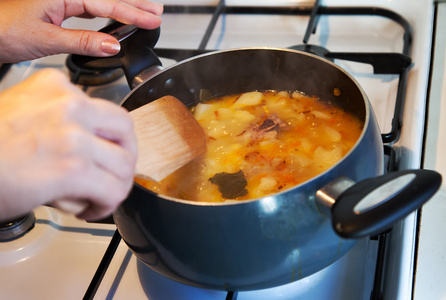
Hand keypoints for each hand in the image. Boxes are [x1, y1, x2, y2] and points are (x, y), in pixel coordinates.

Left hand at [0, 0, 162, 62]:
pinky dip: (108, 12)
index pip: (106, 4)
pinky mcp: (58, 7)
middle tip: (158, 12)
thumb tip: (113, 45)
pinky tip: (115, 16)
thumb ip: (82, 41)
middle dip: (135, 4)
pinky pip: (90, 7)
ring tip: (145, 11)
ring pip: (100, 1)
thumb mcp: (46, 39)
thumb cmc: (4, 31)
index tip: (153, 20)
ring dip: (124, 7)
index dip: (132, 13)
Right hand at [0, 69, 136, 220]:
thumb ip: (62, 122)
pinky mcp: (73, 168)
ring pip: (123, 164)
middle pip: (126, 131)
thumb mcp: (25, 114)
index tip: (106, 155)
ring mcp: (73, 135)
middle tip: (114, 175)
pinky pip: (113, 190)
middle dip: (125, 158)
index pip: (106, 110)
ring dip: (114, 187)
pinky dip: (107, 205)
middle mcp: (69, 104)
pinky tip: (87, 209)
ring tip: (95, 198)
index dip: (111, 139)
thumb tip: (94, 148)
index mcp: (56, 86)